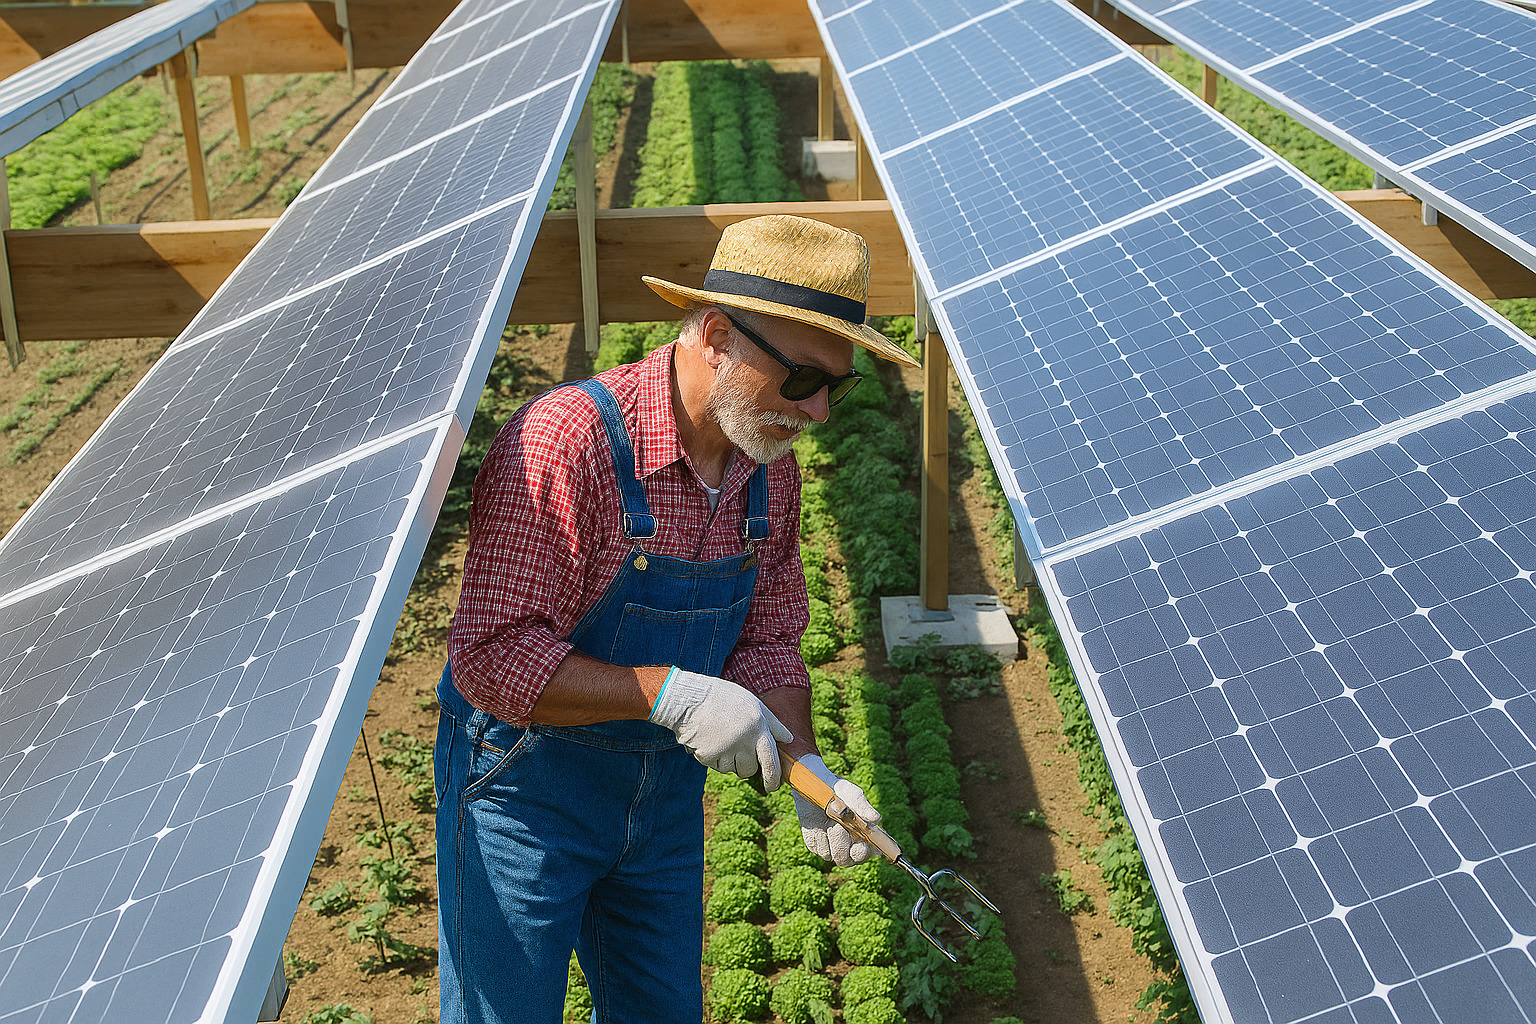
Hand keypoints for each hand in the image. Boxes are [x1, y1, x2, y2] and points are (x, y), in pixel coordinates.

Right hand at [649, 668, 793, 788]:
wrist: (688, 699)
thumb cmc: (722, 698)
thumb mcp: (752, 703)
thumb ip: (772, 723)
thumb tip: (788, 739)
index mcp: (758, 726)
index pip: (771, 760)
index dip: (773, 778)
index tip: (772, 787)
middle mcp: (745, 740)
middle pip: (750, 769)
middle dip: (745, 767)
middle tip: (737, 755)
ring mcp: (727, 749)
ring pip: (731, 769)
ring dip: (727, 760)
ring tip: (719, 738)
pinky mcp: (709, 755)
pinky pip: (715, 766)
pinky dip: (712, 757)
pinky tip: (707, 739)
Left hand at [792, 754, 880, 865]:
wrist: (813, 786)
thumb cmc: (837, 790)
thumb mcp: (851, 794)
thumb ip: (863, 807)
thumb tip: (876, 819)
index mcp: (862, 835)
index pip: (868, 853)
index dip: (864, 853)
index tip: (862, 845)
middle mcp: (848, 845)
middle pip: (849, 860)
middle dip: (844, 846)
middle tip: (840, 828)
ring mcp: (831, 846)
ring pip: (832, 856)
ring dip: (832, 837)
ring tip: (830, 819)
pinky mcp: (816, 845)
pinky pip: (818, 849)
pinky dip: (818, 836)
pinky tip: (819, 824)